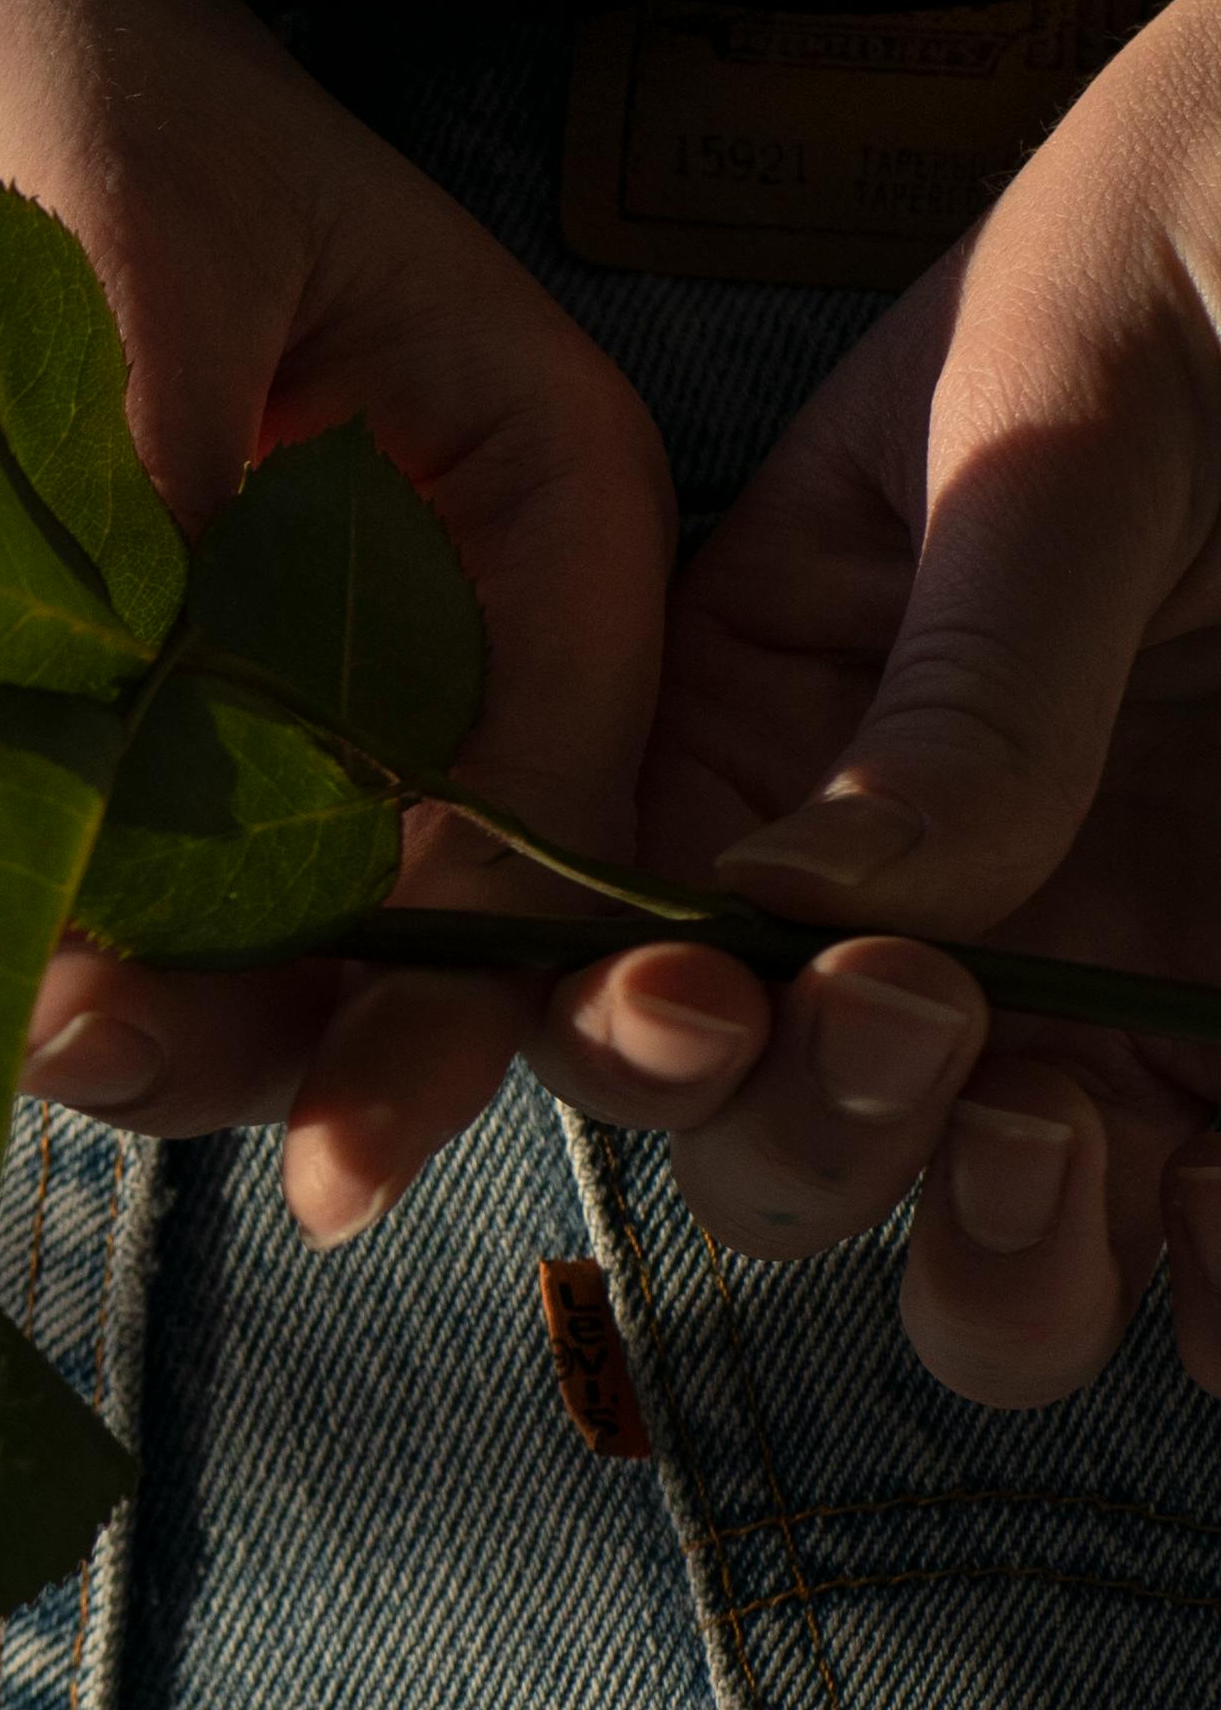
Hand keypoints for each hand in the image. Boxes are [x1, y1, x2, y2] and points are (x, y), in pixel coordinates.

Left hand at [0, 0, 681, 1238]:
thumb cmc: (47, 83)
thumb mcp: (128, 270)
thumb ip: (155, 528)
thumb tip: (145, 805)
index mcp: (527, 510)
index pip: (548, 808)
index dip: (452, 982)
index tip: (333, 1126)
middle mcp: (408, 646)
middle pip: (377, 928)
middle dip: (224, 1027)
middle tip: (60, 1045)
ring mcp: (229, 709)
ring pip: (192, 950)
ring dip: (47, 1011)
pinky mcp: (63, 735)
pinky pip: (7, 888)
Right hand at [525, 0, 1220, 1406]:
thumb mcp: (1074, 406)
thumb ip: (962, 675)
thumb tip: (810, 925)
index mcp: (756, 701)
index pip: (579, 916)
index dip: (554, 1019)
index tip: (669, 1013)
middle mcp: (884, 882)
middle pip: (740, 1128)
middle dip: (788, 1133)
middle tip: (915, 1023)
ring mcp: (1086, 979)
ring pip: (954, 1247)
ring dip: (979, 1265)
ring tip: (1062, 1148)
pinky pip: (1198, 1258)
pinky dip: (1202, 1304)